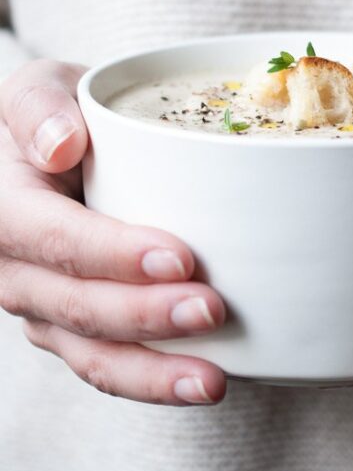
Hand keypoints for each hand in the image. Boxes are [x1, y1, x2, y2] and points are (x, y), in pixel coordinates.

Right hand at [0, 60, 227, 405]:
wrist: (59, 150)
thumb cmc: (58, 114)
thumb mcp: (41, 86)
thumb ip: (37, 105)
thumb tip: (59, 144)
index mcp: (3, 210)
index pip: (52, 238)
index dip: (111, 253)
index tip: (178, 256)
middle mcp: (13, 269)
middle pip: (75, 305)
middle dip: (145, 316)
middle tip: (213, 310)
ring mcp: (43, 307)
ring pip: (91, 355)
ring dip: (153, 374)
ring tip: (213, 383)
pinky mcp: (75, 331)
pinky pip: (109, 367)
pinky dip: (154, 381)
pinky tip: (203, 383)